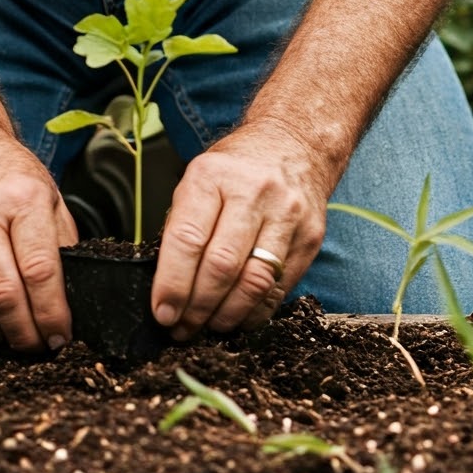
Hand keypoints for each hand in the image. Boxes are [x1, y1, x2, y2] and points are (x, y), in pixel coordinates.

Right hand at [0, 124, 77, 352]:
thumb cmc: (7, 172)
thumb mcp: (49, 195)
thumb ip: (62, 245)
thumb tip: (73, 301)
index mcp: (22, 198)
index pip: (40, 271)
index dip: (53, 315)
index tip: (61, 336)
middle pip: (5, 296)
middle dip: (27, 335)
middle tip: (39, 345)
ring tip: (14, 335)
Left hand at [152, 120, 331, 340]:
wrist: (294, 144)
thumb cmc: (235, 168)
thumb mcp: (199, 178)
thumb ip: (183, 225)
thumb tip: (165, 285)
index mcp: (212, 176)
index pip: (187, 238)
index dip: (173, 283)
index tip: (162, 312)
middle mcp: (252, 194)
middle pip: (221, 266)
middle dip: (197, 307)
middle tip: (181, 329)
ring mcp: (286, 216)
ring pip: (253, 283)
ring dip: (227, 316)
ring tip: (208, 328)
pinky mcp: (310, 239)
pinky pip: (279, 289)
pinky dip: (256, 313)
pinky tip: (239, 320)